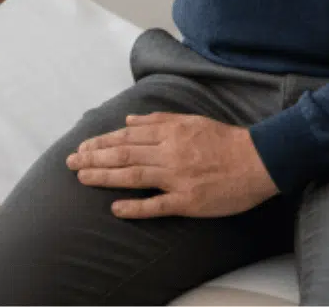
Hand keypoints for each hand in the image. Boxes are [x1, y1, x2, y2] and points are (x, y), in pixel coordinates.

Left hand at [67, 112, 278, 218]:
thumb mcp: (191, 120)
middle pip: (124, 155)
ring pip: (134, 176)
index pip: (126, 138)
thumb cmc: (225, 140)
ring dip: (105, 176)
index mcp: (169, 133)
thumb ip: (159, 120)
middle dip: (93, 158)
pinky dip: (135, 206)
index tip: (82, 147)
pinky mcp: (188, 201)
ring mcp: (177, 178)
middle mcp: (169, 153)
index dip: (101, 142)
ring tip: (82, 178)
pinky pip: (157, 204)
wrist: (258, 160)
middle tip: (70, 163)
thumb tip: (129, 121)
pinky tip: (116, 208)